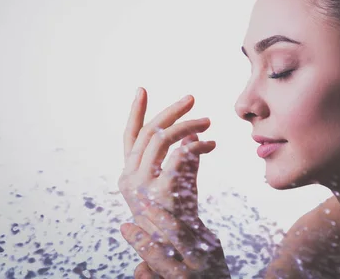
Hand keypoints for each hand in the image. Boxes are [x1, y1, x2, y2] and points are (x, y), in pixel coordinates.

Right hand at [118, 88, 229, 277]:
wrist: (184, 249)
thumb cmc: (179, 215)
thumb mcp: (175, 182)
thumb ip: (179, 157)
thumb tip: (193, 135)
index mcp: (129, 174)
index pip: (129, 136)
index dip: (135, 112)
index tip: (142, 89)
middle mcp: (130, 178)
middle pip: (149, 132)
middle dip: (171, 112)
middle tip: (192, 99)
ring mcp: (143, 186)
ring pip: (163, 139)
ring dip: (188, 125)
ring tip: (207, 121)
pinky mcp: (162, 192)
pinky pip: (180, 155)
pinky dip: (197, 145)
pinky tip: (210, 145)